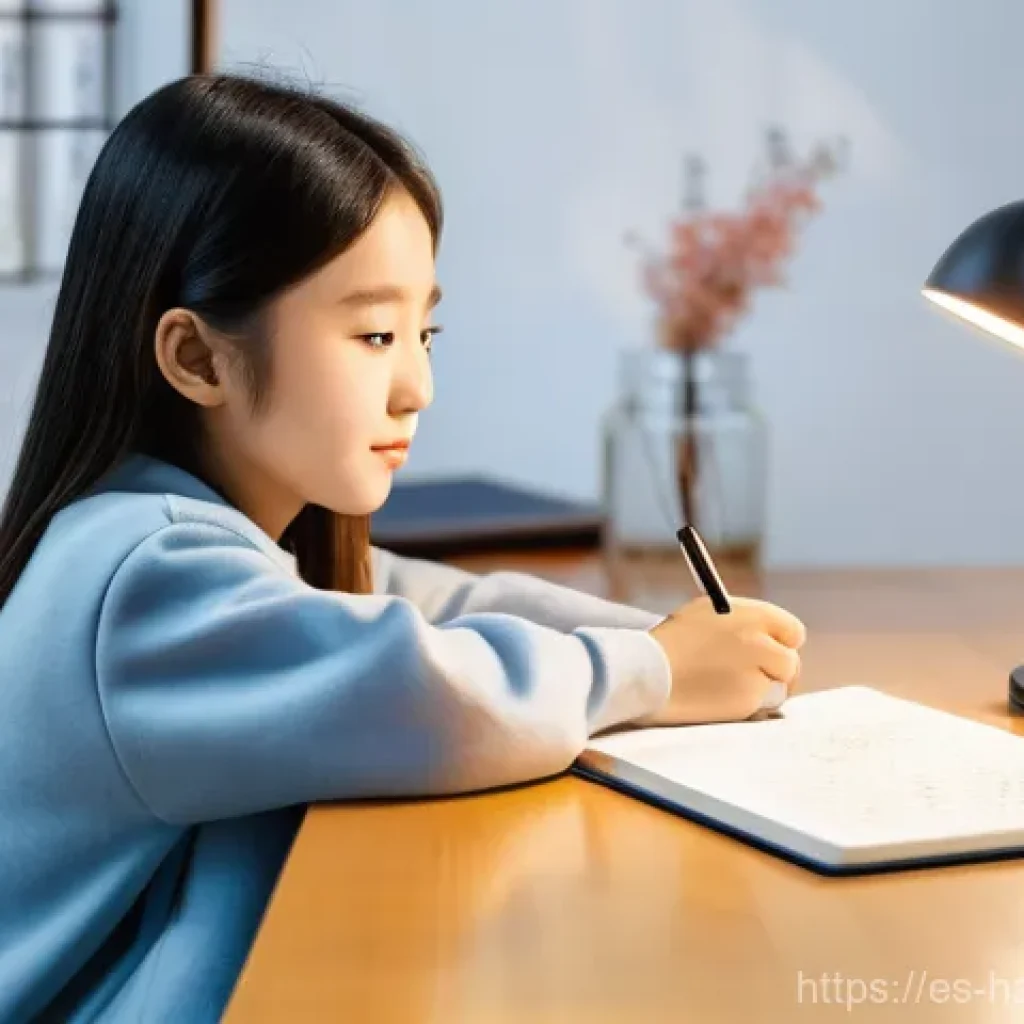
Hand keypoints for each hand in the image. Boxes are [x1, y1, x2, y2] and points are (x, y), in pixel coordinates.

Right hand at [642, 595, 805, 725]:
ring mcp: (756, 672)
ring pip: (778, 687)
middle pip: (790, 662)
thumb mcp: (704, 614)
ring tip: (724, 686)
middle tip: (755, 676)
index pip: (792, 630)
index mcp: (748, 614)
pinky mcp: (747, 700)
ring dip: (760, 689)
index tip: (773, 651)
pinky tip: (716, 699)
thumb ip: (741, 622)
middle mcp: (758, 640)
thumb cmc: (669, 643)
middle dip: (775, 671)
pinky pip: (759, 706)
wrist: (646, 672)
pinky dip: (744, 705)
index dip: (782, 642)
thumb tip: (766, 636)